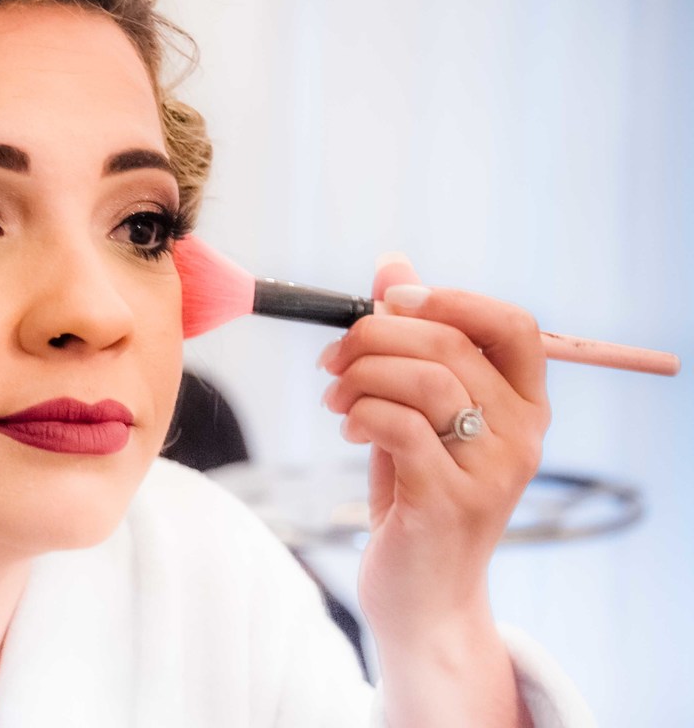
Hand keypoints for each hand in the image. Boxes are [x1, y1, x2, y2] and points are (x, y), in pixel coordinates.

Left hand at [319, 254, 548, 706]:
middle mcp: (522, 435)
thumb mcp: (416, 412)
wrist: (420, 593)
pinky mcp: (451, 502)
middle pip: (452, 346)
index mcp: (524, 405)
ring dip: (361, 375)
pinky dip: (361, 414)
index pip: (513, 326)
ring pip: (427, 382)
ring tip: (334, 396)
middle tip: (332, 357)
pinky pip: (400, 428)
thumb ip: (411, 342)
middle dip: (375, 336)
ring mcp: (492, 471)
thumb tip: (393, 265)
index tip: (389, 300)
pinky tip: (347, 427)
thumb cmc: (416, 492)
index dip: (450, 299)